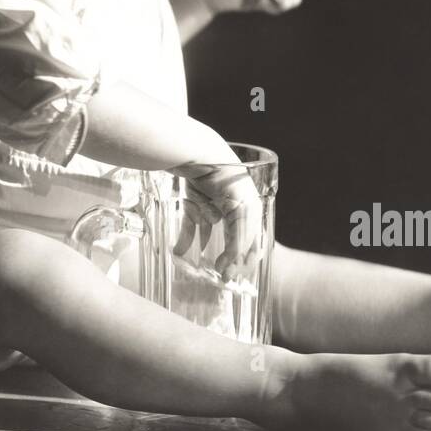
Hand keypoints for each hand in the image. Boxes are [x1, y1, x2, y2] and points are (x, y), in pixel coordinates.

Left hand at [170, 159, 263, 276]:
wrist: (198, 153)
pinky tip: (179, 252)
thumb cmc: (225, 179)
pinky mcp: (193, 201)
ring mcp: (212, 204)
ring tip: (202, 269)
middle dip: (227, 259)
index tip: (232, 277)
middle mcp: (232, 207)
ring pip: (209, 233)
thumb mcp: (242, 211)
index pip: (251, 240)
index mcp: (249, 208)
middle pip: (231, 238)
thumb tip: (232, 265)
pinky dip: (186, 238)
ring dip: (205, 250)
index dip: (243, 260)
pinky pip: (191, 224)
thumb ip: (239, 240)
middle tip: (222, 278)